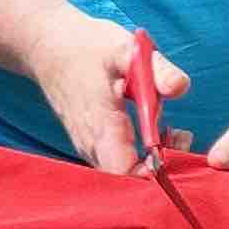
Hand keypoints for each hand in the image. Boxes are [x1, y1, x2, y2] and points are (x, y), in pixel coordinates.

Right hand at [24, 10, 187, 174]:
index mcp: (100, 123)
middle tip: (180, 137)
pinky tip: (157, 134)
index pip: (126, 171)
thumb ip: (156, 68)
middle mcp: (91, 145)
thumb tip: (180, 88)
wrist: (48, 50)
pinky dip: (142, 158)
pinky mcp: (91, 148)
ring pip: (123, 177)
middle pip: (128, 182)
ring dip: (154, 162)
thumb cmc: (87, 47)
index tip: (175, 147)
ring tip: (172, 132)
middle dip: (162, 168)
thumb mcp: (125, 47)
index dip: (155, 171)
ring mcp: (89, 150)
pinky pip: (117, 167)